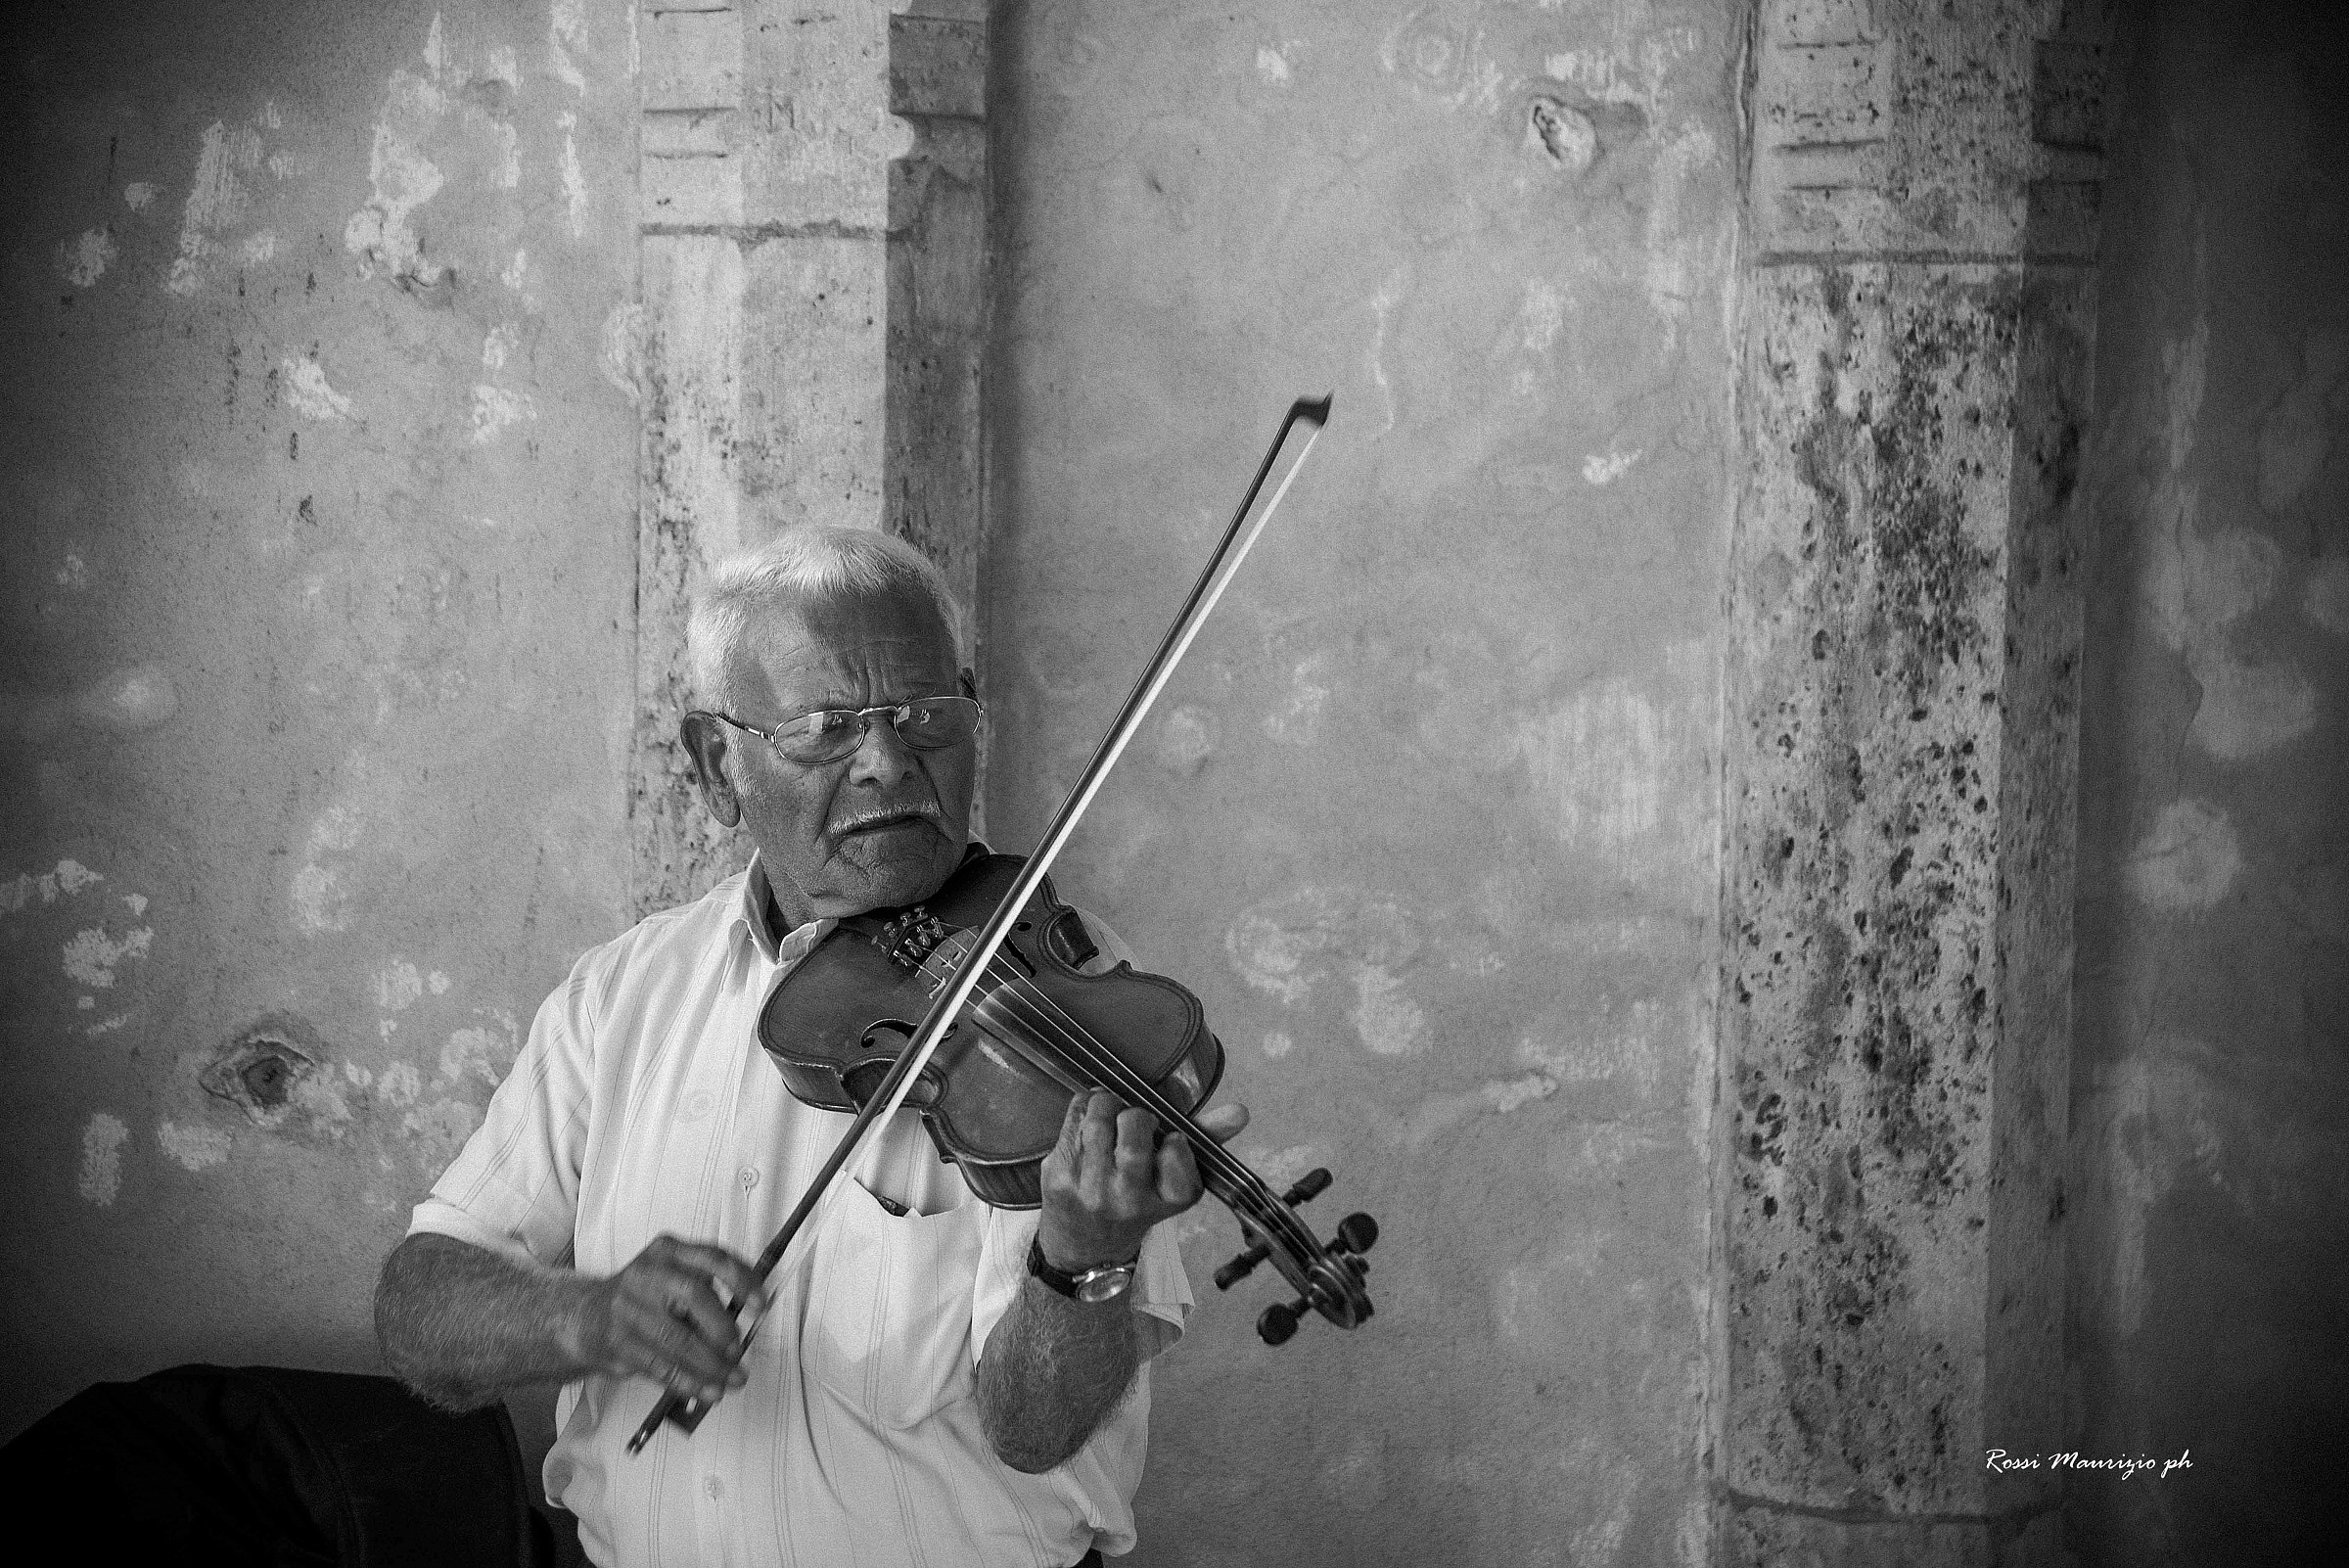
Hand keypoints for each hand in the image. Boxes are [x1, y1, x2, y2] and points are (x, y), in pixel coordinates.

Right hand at [561, 1234, 764, 1404]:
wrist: (586, 1316)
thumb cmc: (645, 1297)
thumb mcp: (671, 1277)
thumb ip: (705, 1291)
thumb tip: (747, 1323)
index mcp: (668, 1251)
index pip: (712, 1257)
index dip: (742, 1280)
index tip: (761, 1304)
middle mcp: (647, 1273)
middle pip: (694, 1295)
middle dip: (722, 1327)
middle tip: (738, 1351)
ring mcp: (628, 1307)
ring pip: (678, 1339)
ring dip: (711, 1365)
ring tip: (732, 1380)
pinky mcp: (618, 1342)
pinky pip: (661, 1366)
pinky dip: (689, 1382)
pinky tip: (707, 1390)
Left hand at [1035, 1090, 1249, 1273]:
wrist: (1084, 1247)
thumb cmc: (1134, 1201)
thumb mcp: (1174, 1180)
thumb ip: (1206, 1139)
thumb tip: (1241, 1111)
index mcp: (1168, 1200)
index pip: (1179, 1147)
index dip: (1172, 1137)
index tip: (1165, 1145)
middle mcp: (1129, 1199)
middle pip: (1135, 1125)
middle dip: (1135, 1114)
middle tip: (1133, 1123)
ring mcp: (1090, 1189)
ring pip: (1099, 1117)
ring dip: (1105, 1105)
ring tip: (1109, 1117)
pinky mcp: (1058, 1177)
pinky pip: (1072, 1120)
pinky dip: (1082, 1111)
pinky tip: (1086, 1126)